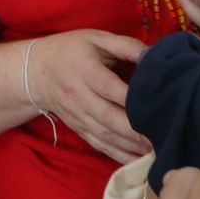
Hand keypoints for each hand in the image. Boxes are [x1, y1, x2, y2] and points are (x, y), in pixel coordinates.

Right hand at [26, 30, 150, 162]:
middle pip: (110, 118)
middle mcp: (80, 97)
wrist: (36, 72)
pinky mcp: (79, 129)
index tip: (159, 106)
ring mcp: (78, 116)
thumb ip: (126, 46)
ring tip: (157, 151)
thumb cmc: (71, 50)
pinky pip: (100, 145)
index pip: (111, 88)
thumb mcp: (96, 38)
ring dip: (131, 146)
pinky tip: (138, 160)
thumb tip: (153, 56)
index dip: (134, 99)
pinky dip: (119, 155)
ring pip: (106, 136)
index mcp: (86, 72)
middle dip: (137, 131)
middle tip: (163, 137)